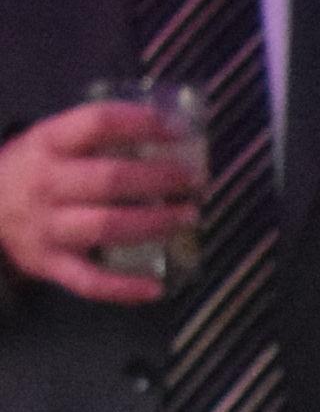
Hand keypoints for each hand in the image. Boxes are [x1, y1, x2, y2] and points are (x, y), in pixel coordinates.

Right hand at [0, 103, 201, 302]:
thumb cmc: (33, 171)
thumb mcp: (52, 141)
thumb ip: (98, 136)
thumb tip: (172, 128)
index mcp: (48, 144)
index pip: (97, 123)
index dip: (141, 123)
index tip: (177, 128)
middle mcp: (46, 184)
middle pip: (109, 178)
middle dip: (159, 179)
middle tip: (193, 179)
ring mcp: (47, 227)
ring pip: (106, 227)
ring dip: (154, 223)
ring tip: (188, 217)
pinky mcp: (49, 264)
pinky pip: (89, 281)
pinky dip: (124, 288)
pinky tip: (156, 287)